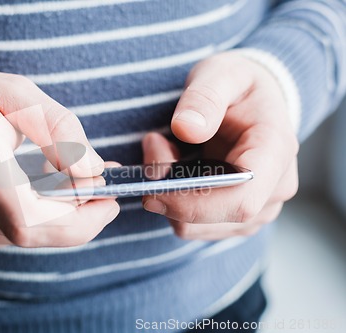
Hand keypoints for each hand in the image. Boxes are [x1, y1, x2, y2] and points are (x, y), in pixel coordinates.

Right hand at [0, 68, 118, 250]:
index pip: (29, 220)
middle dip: (82, 216)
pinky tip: (45, 190)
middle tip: (103, 187)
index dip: (80, 219)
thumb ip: (57, 127)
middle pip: (38, 233)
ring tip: (75, 179)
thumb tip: (92, 168)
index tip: (109, 198)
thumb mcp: (11, 92)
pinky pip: (16, 234)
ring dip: (64, 214)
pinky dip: (41, 216)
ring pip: (31, 236)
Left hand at [142, 52, 298, 239]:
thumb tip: (186, 129)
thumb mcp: (222, 74)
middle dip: (167, 189)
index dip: (191, 202)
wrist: (253, 101)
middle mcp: (274, 189)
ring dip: (166, 193)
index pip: (240, 200)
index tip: (152, 181)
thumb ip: (204, 97)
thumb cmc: (239, 86)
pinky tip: (175, 168)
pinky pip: (190, 225)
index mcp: (275, 152)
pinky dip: (172, 200)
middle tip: (154, 143)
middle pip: (210, 218)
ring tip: (166, 148)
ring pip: (193, 226)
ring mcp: (257, 209)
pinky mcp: (235, 219)